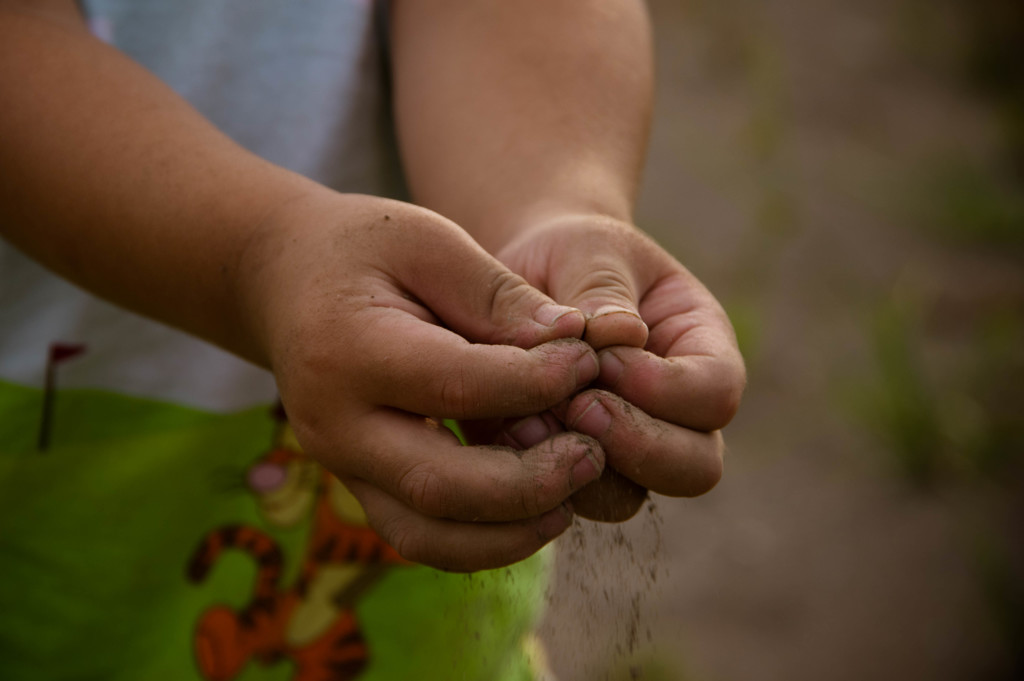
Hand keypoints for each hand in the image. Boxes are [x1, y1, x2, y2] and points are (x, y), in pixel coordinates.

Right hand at [236, 193, 606, 570]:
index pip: (458, 386)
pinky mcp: (357, 484)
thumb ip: (499, 295)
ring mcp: (340, 465)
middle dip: (531, 481)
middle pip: (440, 485)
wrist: (282, 281)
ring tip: (573, 498)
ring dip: (510, 532)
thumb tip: (578, 342)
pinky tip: (535, 511)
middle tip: (594, 454)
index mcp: (350, 351)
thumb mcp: (428, 242)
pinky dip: (481, 540)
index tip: (590, 360)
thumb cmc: (361, 250)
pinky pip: (419, 536)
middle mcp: (335, 424)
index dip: (538, 382)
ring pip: (427, 533)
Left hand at [495, 214, 745, 520]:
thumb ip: (603, 286)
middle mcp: (677, 413)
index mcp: (701, 348)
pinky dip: (535, 472)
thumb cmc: (571, 255)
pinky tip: (504, 428)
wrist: (526, 280)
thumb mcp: (590, 249)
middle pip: (695, 467)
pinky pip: (566, 498)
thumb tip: (621, 335)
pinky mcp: (573, 468)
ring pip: (628, 497)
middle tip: (575, 404)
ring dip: (579, 464)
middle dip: (635, 444)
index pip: (716, 393)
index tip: (604, 359)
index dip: (665, 388)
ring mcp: (627, 450)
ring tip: (529, 414)